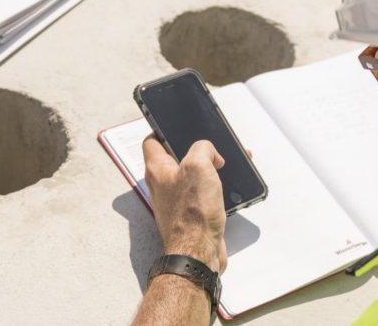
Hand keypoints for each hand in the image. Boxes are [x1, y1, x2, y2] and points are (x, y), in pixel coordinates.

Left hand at [142, 135, 226, 273]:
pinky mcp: (191, 215)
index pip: (151, 141)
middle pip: (174, 158)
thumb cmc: (191, 215)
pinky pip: (201, 195)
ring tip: (223, 165)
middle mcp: (163, 185)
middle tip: (208, 148)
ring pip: (191, 177)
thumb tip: (209, 151)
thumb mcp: (198, 166)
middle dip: (194, 150)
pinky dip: (214, 188)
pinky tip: (226, 188)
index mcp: (158, 169)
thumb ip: (202, 148)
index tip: (175, 125)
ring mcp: (176, 201)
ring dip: (208, 169)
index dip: (162, 130)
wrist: (197, 253)